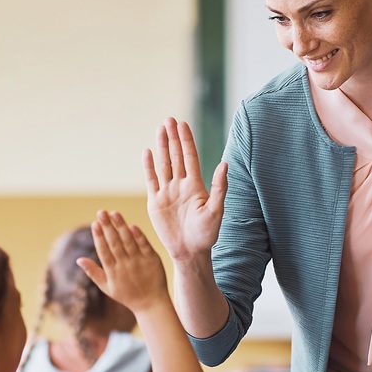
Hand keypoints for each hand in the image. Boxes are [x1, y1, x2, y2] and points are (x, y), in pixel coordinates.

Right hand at [76, 211, 169, 313]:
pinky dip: (138, 235)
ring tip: (114, 213)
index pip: (104, 251)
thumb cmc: (126, 295)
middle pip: (115, 243)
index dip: (99, 237)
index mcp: (113, 272)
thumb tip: (78, 259)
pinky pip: (144, 245)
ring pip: (129, 241)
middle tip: (101, 212)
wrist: (151, 304)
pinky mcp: (152, 260)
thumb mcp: (107, 287)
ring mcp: (139, 262)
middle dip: (107, 226)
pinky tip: (131, 225)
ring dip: (121, 226)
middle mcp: (125, 266)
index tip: (94, 223)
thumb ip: (93, 272)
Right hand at [143, 118, 226, 263]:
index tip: (182, 124)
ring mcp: (167, 192)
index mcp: (196, 186)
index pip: (190, 157)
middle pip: (176, 156)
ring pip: (164, 164)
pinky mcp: (156, 202)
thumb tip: (224, 164)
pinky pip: (151, 180)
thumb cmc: (207, 234)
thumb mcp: (216, 210)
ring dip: (162, 147)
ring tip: (159, 129)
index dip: (186, 140)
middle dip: (173, 138)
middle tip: (169, 119)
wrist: (190, 252)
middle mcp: (181, 185)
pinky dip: (149, 166)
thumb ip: (219, 187)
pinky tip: (147, 152)